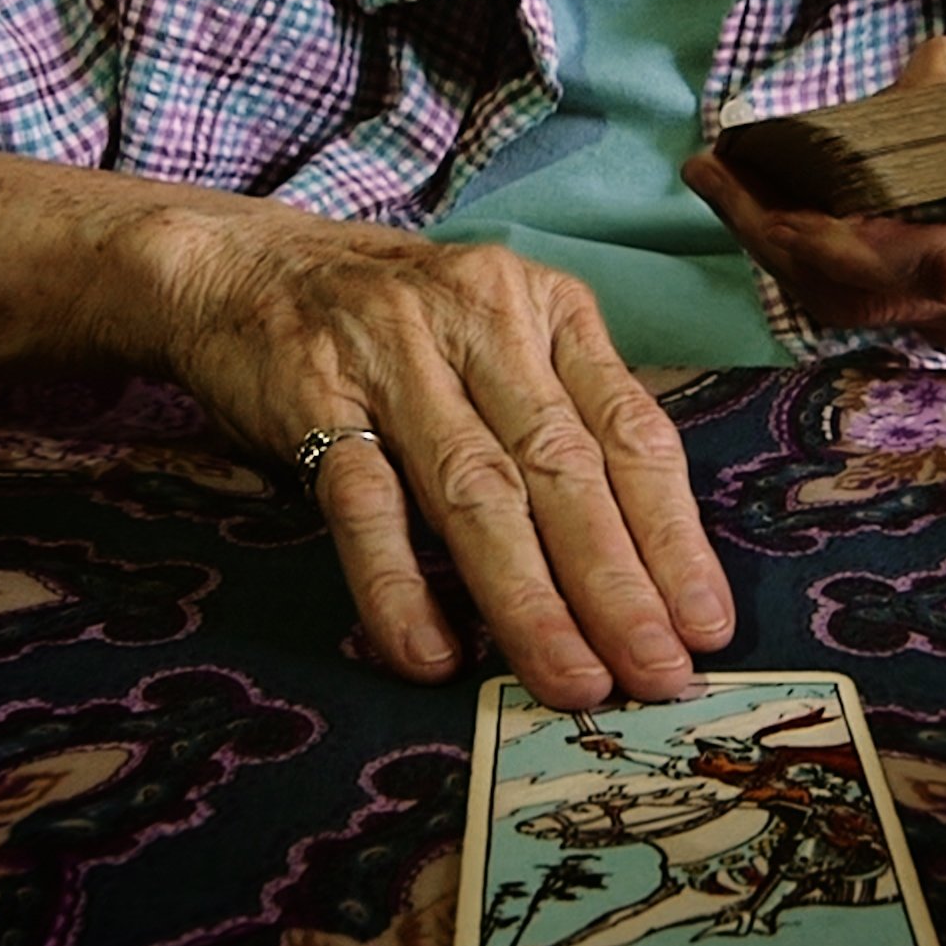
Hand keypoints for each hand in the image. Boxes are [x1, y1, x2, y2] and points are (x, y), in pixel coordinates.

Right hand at [140, 204, 733, 711]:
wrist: (240, 265)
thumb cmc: (395, 327)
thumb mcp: (499, 336)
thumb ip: (563, 415)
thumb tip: (645, 561)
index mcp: (547, 310)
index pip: (630, 430)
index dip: (673, 534)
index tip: (705, 623)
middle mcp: (481, 321)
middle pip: (564, 468)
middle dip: (619, 583)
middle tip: (658, 675)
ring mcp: (394, 357)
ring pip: (476, 491)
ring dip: (529, 598)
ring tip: (571, 680)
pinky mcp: (312, 394)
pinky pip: (364, 501)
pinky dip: (398, 583)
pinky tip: (431, 653)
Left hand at [684, 29, 945, 351]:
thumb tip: (867, 115)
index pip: (944, 261)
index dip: (844, 236)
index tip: (768, 186)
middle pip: (882, 297)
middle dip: (782, 243)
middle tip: (715, 175)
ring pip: (869, 312)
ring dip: (786, 254)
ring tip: (730, 185)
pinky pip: (883, 306)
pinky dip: (823, 262)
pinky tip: (786, 211)